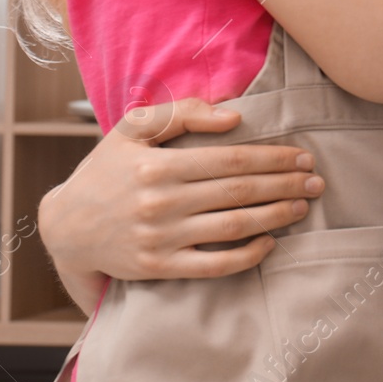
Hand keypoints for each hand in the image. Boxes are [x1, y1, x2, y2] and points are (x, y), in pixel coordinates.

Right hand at [39, 99, 322, 311]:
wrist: (66, 227)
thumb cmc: (107, 170)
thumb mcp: (132, 129)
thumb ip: (180, 113)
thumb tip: (233, 115)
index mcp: (158, 165)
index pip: (231, 160)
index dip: (273, 158)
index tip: (302, 156)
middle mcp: (161, 203)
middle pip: (239, 192)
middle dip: (285, 185)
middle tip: (316, 181)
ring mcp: (160, 238)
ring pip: (233, 227)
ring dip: (276, 216)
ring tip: (303, 206)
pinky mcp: (159, 267)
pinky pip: (214, 266)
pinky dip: (247, 255)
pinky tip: (270, 242)